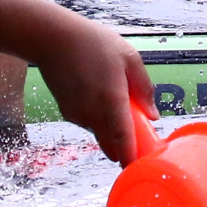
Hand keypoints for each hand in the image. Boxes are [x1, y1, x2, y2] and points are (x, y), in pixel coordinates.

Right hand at [30, 9, 156, 164]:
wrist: (54, 39)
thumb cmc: (94, 44)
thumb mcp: (129, 58)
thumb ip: (144, 88)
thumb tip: (153, 114)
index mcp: (112, 99)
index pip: (123, 138)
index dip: (131, 156)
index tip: (138, 167)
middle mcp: (92, 113)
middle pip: (110, 144)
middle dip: (123, 146)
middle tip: (135, 131)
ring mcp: (77, 115)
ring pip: (99, 132)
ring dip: (109, 126)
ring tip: (111, 94)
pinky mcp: (66, 113)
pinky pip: (87, 122)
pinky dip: (96, 117)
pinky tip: (95, 92)